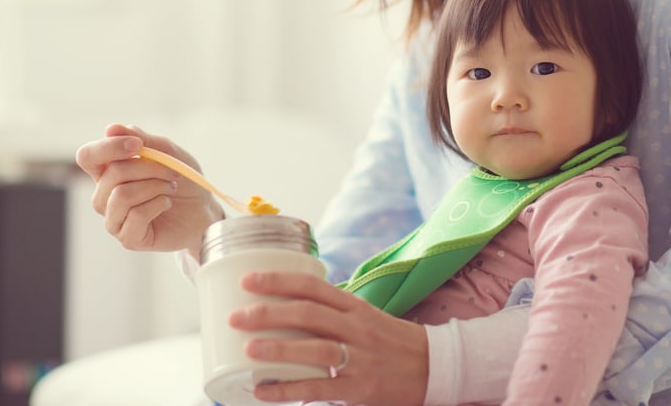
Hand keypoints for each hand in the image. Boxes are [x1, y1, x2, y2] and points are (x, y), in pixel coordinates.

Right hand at [75, 123, 223, 257]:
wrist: (203, 210)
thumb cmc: (182, 180)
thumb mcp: (168, 153)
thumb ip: (143, 140)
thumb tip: (111, 128)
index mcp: (108, 171)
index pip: (88, 156)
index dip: (109, 148)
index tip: (138, 146)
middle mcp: (104, 196)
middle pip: (112, 174)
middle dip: (149, 168)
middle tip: (171, 172)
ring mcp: (114, 219)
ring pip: (122, 195)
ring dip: (155, 186)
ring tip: (170, 187)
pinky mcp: (128, 238)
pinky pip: (136, 215)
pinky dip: (158, 204)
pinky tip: (166, 204)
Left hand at [229, 271, 428, 405]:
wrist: (433, 368)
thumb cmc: (391, 341)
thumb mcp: (365, 317)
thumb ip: (331, 312)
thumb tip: (285, 308)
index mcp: (355, 306)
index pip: (313, 286)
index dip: (279, 280)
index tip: (248, 279)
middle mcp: (356, 328)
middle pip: (308, 313)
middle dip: (269, 312)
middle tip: (237, 315)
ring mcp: (359, 358)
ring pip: (315, 348)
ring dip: (278, 347)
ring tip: (248, 347)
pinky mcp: (360, 388)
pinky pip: (319, 388)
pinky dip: (288, 390)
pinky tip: (264, 391)